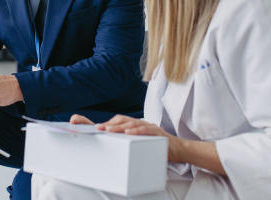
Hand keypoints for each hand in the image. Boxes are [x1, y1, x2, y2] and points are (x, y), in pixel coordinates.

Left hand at [70, 114, 184, 163]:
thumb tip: (111, 149)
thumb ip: (127, 144)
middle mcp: (140, 123)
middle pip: (122, 120)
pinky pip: (145, 130)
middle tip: (98, 128)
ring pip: (131, 123)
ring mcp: (148, 126)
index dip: (105, 122)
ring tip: (109, 129)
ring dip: (119, 126)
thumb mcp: (139, 144)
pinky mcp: (157, 132)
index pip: (117, 121)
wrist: (178, 149)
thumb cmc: (156, 147)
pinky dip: (136, 130)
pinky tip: (129, 133)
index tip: (91, 126)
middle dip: (109, 123)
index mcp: (134, 126)